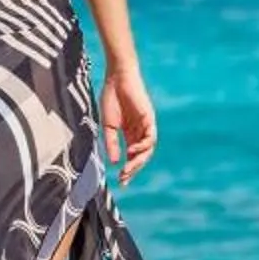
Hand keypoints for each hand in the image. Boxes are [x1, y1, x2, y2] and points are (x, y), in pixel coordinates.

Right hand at [100, 68, 156, 183]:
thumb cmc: (112, 98)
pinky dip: (142, 146)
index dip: (128, 169)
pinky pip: (150, 137)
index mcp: (130, 134)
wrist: (117, 78)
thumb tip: (114, 162)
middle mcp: (140, 132)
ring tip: (128, 169)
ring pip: (148, 149)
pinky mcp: (149, 118)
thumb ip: (112, 143)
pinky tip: (132, 150)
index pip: (132, 156)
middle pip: (141, 156)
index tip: (121, 181)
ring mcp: (146, 125)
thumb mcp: (108, 125)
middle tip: (124, 178)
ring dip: (139, 161)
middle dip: (133, 169)